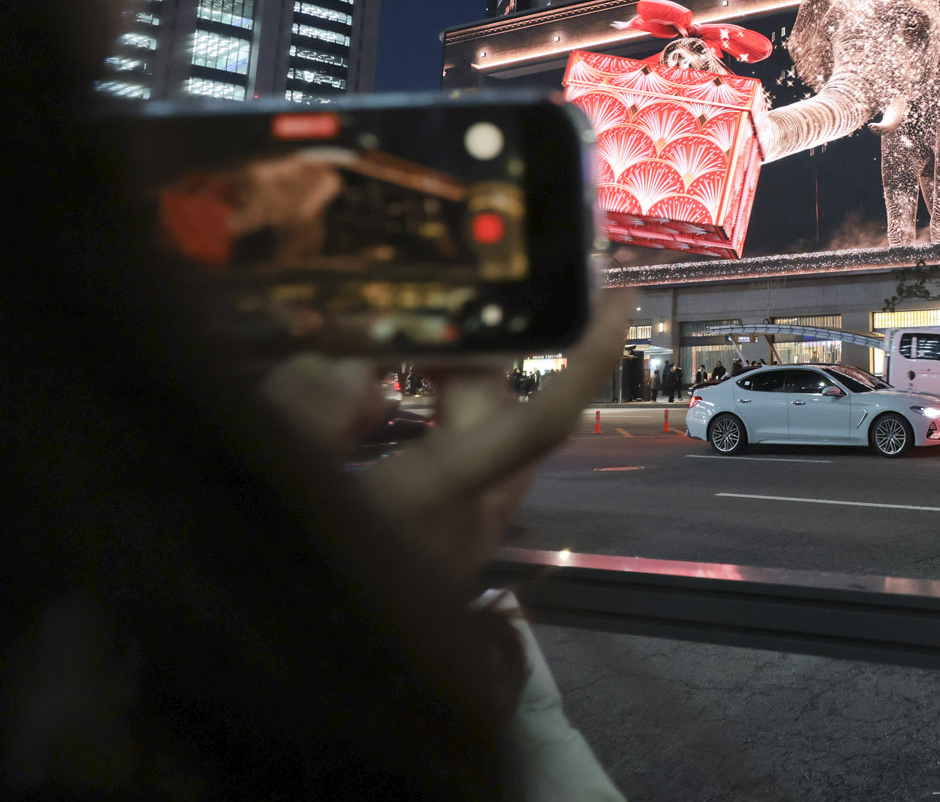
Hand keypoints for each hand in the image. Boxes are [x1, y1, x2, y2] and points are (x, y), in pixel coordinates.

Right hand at [259, 303, 628, 587]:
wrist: (290, 692)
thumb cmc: (271, 583)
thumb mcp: (266, 474)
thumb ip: (310, 405)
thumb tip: (362, 360)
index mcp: (436, 498)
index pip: (539, 420)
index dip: (588, 358)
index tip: (622, 299)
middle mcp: (470, 521)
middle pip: (500, 411)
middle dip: (465, 352)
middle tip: (400, 313)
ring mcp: (464, 544)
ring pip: (488, 441)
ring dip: (453, 390)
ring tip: (394, 351)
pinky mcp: (448, 554)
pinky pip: (467, 471)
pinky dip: (441, 428)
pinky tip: (385, 410)